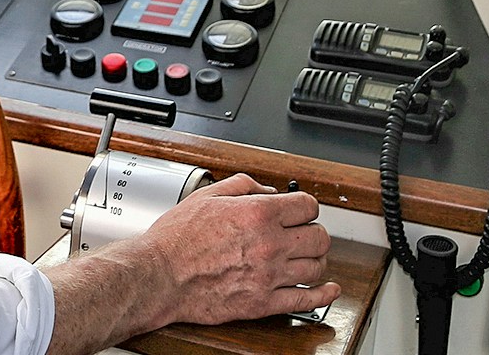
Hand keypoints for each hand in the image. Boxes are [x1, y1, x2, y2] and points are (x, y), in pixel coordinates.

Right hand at [134, 173, 339, 324]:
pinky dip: (323, 294)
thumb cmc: (176, 239)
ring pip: (317, 266)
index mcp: (258, 214)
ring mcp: (270, 275)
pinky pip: (308, 300)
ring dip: (316, 260)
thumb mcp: (206, 196)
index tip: (300, 211)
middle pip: (320, 236)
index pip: (308, 206)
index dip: (306, 206)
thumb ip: (242, 186)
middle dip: (314, 232)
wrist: (161, 276)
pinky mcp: (264, 302)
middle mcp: (270, 244)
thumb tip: (267, 190)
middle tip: (305, 233)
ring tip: (308, 258)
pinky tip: (328, 289)